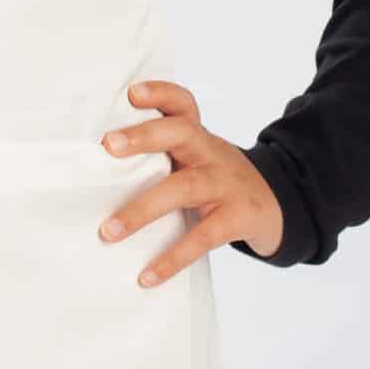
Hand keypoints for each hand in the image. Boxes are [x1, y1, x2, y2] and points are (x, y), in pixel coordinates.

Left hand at [97, 79, 283, 282]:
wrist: (276, 205)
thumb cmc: (215, 178)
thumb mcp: (195, 158)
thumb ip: (159, 156)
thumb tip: (94, 173)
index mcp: (197, 134)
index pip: (181, 103)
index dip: (159, 92)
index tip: (131, 93)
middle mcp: (211, 152)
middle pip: (181, 132)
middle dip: (144, 136)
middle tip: (107, 145)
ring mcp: (226, 184)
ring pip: (185, 187)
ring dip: (143, 209)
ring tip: (109, 231)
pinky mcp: (237, 218)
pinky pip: (202, 237)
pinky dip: (172, 257)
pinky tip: (146, 276)